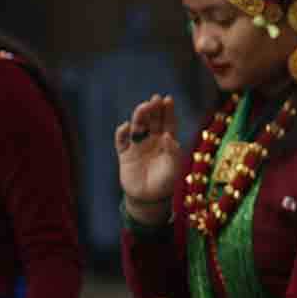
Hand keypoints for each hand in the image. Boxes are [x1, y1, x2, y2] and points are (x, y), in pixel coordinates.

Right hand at [116, 96, 181, 218]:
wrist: (150, 199)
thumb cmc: (167, 182)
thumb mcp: (175, 167)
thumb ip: (173, 151)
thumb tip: (168, 136)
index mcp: (167, 141)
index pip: (167, 122)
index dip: (167, 111)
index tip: (168, 99)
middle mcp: (152, 140)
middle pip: (152, 120)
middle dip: (153, 109)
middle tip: (155, 99)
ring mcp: (138, 146)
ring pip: (137, 126)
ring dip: (139, 116)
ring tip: (143, 108)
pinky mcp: (125, 154)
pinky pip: (121, 141)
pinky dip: (122, 133)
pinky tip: (126, 127)